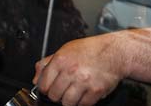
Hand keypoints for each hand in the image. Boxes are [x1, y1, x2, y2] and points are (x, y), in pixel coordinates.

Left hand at [32, 27, 150, 105]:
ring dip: (69, 100)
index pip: (43, 84)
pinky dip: (83, 102)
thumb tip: (36, 78)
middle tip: (63, 90)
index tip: (49, 88)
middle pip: (54, 95)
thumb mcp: (65, 50)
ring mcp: (83, 82)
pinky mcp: (95, 91)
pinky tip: (85, 93)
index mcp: (60, 60)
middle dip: (57, 95)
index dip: (45, 88)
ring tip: (74, 92)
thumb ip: (47, 63)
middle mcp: (71, 71)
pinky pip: (83, 105)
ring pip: (67, 103)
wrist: (114, 52)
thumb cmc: (90, 50)